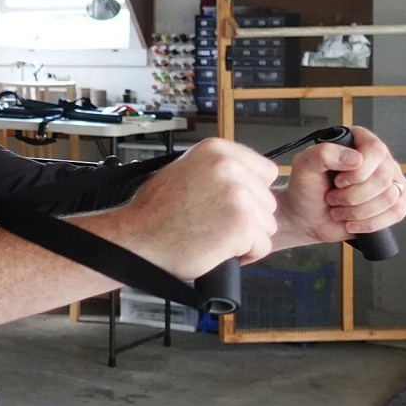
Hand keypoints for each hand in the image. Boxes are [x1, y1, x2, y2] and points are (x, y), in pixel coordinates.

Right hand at [91, 137, 279, 279]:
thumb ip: (216, 168)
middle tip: (216, 224)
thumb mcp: (184, 170)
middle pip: (268, 200)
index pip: (265, 171)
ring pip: (267, 224)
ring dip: (247, 237)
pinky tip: (220, 251)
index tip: (231, 204)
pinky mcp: (242, 225)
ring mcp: (238, 196)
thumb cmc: (155, 211)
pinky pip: (262, 246)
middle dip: (249, 217)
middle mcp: (230, 167)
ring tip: (216, 238)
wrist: (137, 238)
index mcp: (216, 150)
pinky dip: (246, 255)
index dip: (251, 192)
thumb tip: (245, 176)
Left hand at [277, 125, 405, 245]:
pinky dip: (370, 223)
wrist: (307, 217)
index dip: (357, 172)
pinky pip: (397, 213)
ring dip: (357, 211)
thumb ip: (323, 153)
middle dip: (352, 196)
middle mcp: (380, 159)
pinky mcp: (396, 203)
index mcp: (360, 141)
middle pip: (383, 178)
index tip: (337, 181)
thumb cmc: (306, 189)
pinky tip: (352, 223)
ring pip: (390, 198)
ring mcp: (391, 181)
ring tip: (339, 210)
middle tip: (333, 198)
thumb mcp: (304, 166)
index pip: (375, 151)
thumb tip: (356, 159)